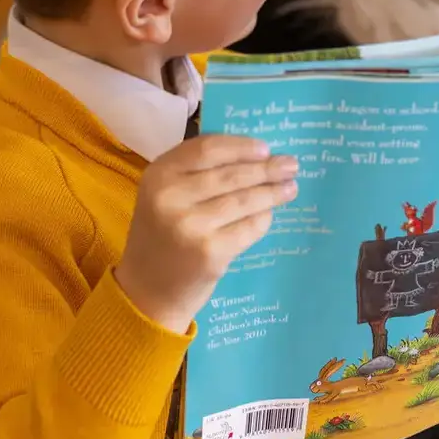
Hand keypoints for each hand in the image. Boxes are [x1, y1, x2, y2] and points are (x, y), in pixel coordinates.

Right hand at [114, 135, 298, 331]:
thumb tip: (255, 155)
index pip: (207, 148)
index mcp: (158, 175)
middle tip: (291, 165)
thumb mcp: (165, 195)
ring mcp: (190, 226)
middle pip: (231, 175)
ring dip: (272, 193)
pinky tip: (270, 214)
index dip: (241, 147)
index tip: (266, 148)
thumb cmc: (162, 235)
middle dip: (266, 169)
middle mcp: (170, 197)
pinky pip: (248, 228)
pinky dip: (263, 219)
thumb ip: (197, 172)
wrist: (147, 291)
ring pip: (243, 200)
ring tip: (290, 188)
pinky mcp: (210, 252)